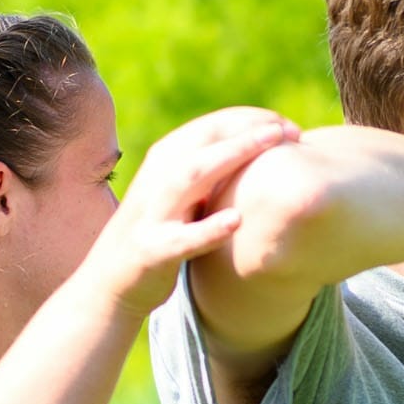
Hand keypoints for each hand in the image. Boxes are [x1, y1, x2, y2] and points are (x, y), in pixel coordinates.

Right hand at [87, 107, 298, 314]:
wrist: (111, 283)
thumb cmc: (160, 233)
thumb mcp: (184, 195)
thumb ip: (212, 172)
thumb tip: (259, 152)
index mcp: (166, 160)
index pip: (212, 124)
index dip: (252, 119)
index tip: (289, 126)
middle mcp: (158, 177)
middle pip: (205, 138)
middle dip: (248, 128)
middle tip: (292, 130)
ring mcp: (153, 213)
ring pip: (192, 174)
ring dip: (232, 156)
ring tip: (271, 146)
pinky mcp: (152, 250)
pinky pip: (182, 238)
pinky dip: (208, 229)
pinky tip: (237, 221)